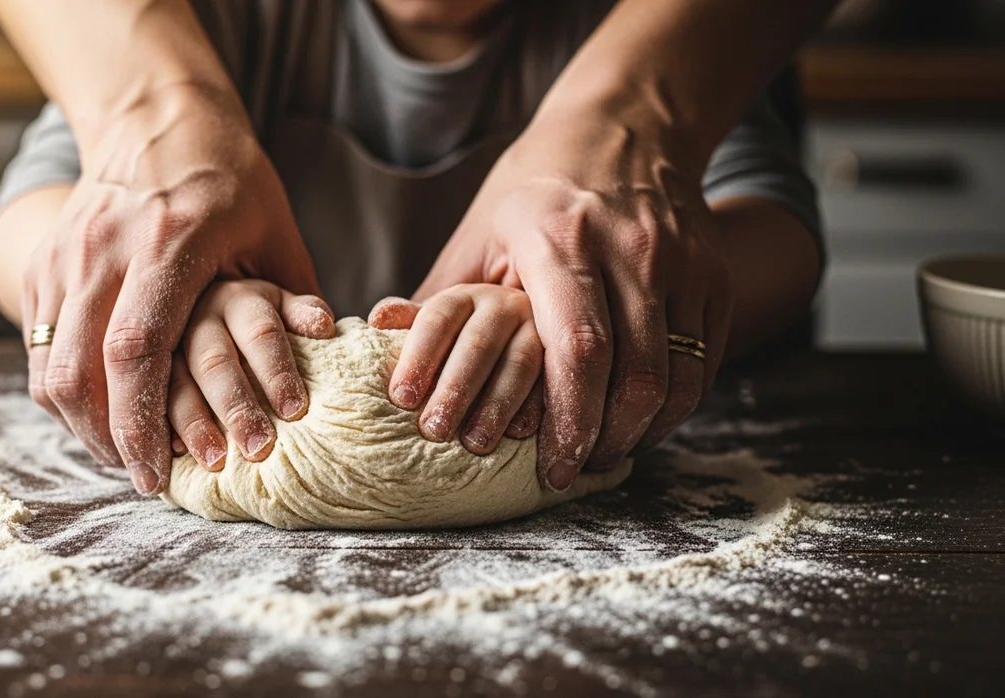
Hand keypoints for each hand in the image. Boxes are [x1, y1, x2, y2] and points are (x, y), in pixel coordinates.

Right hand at [22, 84, 319, 495]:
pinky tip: (98, 414)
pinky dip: (63, 391)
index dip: (140, 421)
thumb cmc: (229, 177)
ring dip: (80, 424)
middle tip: (143, 479)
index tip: (159, 474)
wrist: (155, 115)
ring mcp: (65, 254)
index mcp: (168, 242)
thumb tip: (326, 369)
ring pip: (48, 365)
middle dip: (107, 440)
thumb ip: (294, 302)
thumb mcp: (276, 231)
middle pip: (79, 369)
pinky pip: (38, 345)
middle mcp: (104, 249)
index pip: (135, 348)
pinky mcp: (44, 261)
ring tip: (121, 456)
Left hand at [368, 285, 542, 455]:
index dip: (418, 357)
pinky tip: (524, 436)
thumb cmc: (472, 331)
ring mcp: (541, 329)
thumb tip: (378, 318)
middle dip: (456, 389)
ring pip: (521, 363)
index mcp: (468, 295)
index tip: (401, 398)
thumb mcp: (443, 315)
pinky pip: (558, 380)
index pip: (437, 319)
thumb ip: (413, 318)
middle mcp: (507, 305)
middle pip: (477, 345)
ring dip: (497, 405)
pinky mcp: (568, 358)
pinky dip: (542, 410)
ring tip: (475, 443)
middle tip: (433, 430)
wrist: (534, 315)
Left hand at [416, 107, 733, 489]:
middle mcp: (630, 248)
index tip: (547, 468)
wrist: (624, 127)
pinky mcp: (714, 274)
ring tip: (603, 456)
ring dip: (640, 432)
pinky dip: (673, 406)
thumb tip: (381, 346)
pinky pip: (702, 361)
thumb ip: (440, 297)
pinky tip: (639, 424)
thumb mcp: (478, 230)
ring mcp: (682, 261)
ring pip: (675, 376)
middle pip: (632, 375)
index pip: (577, 349)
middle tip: (571, 472)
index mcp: (561, 237)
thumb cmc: (535, 189)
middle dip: (602, 441)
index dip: (566, 420)